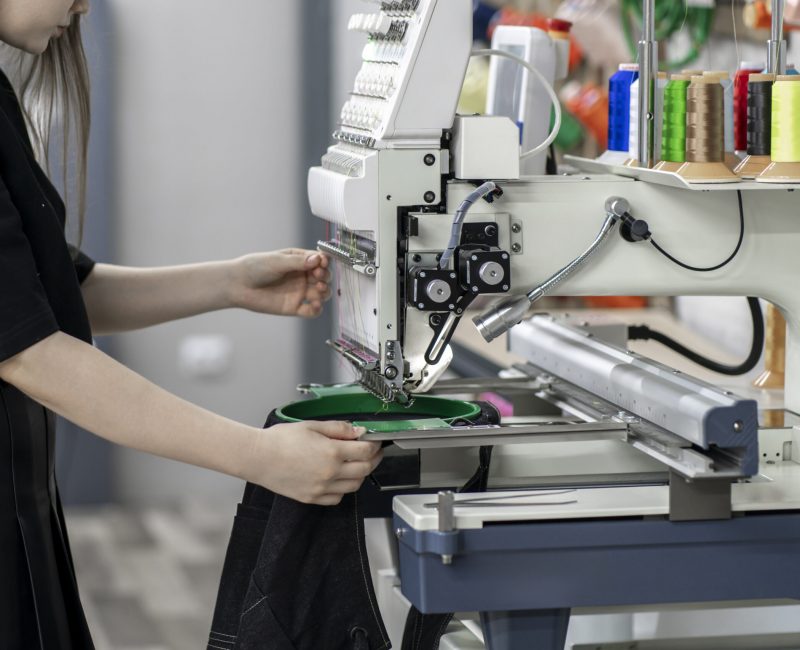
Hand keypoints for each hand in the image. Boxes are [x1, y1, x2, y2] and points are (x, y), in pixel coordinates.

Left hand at [230, 249, 331, 317]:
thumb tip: (318, 259)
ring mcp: (300, 292)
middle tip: (318, 276)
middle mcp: (302, 276)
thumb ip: (298, 262)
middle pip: (324, 277)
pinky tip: (316, 305)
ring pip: (322, 293)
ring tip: (319, 289)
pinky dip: (317, 309)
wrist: (239, 285)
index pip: (320, 260)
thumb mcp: (277, 261)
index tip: (322, 263)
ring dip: (325, 292)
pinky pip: (312, 311)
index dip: (324, 262)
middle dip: (325, 276)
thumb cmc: (256, 267)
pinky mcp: (294, 307)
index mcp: (300, 261)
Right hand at [248, 421, 382, 504]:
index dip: (374, 444)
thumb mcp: (312, 426)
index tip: (374, 440)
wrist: (259, 458)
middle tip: (373, 451)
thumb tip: (357, 431)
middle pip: (365, 469)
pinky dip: (344, 488)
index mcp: (332, 452)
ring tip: (357, 463)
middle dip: (374, 459)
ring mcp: (322, 488)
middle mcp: (330, 473)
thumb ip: (338, 428)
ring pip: (355, 485)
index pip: (366, 450)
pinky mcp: (313, 498)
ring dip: (361, 474)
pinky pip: (338, 497)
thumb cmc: (280, 440)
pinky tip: (340, 478)